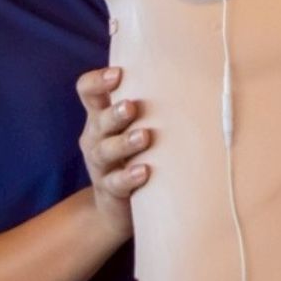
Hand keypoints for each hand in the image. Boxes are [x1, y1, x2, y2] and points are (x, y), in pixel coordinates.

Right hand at [77, 66, 149, 242]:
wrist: (124, 207)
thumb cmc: (138, 154)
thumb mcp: (138, 126)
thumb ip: (151, 105)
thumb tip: (193, 76)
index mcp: (101, 117)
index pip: (88, 92)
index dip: (97, 81)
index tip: (117, 74)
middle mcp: (96, 137)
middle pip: (98, 121)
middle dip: (114, 113)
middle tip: (132, 106)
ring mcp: (101, 165)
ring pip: (105, 150)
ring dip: (124, 143)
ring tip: (144, 136)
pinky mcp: (110, 190)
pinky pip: (116, 182)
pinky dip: (128, 177)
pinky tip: (144, 171)